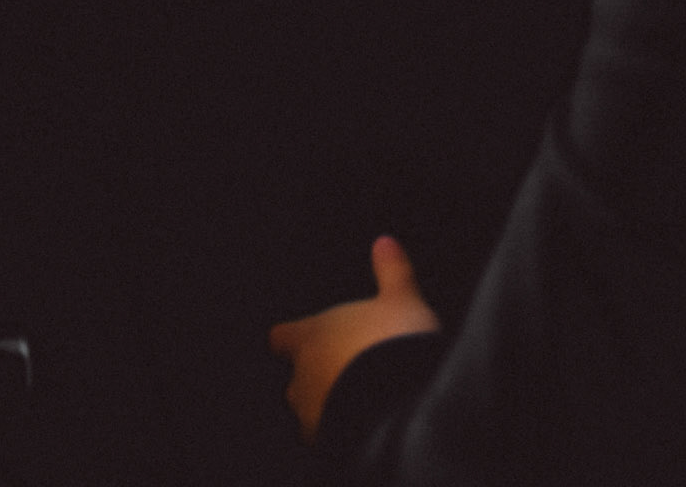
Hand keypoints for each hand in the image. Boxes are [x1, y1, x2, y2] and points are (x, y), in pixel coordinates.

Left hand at [267, 235, 440, 441]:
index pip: (282, 337)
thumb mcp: (402, 302)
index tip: (292, 339)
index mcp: (312, 337)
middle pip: (294, 379)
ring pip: (309, 412)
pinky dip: (342, 433)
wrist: (403, 406)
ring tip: (354, 406)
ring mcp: (314, 415)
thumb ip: (391, 273)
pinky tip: (362, 430)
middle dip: (313, 379)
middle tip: (342, 376)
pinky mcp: (331, 444)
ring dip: (325, 409)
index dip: (289, 339)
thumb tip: (385, 242)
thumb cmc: (395, 347)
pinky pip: (329, 439)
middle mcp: (303, 377)